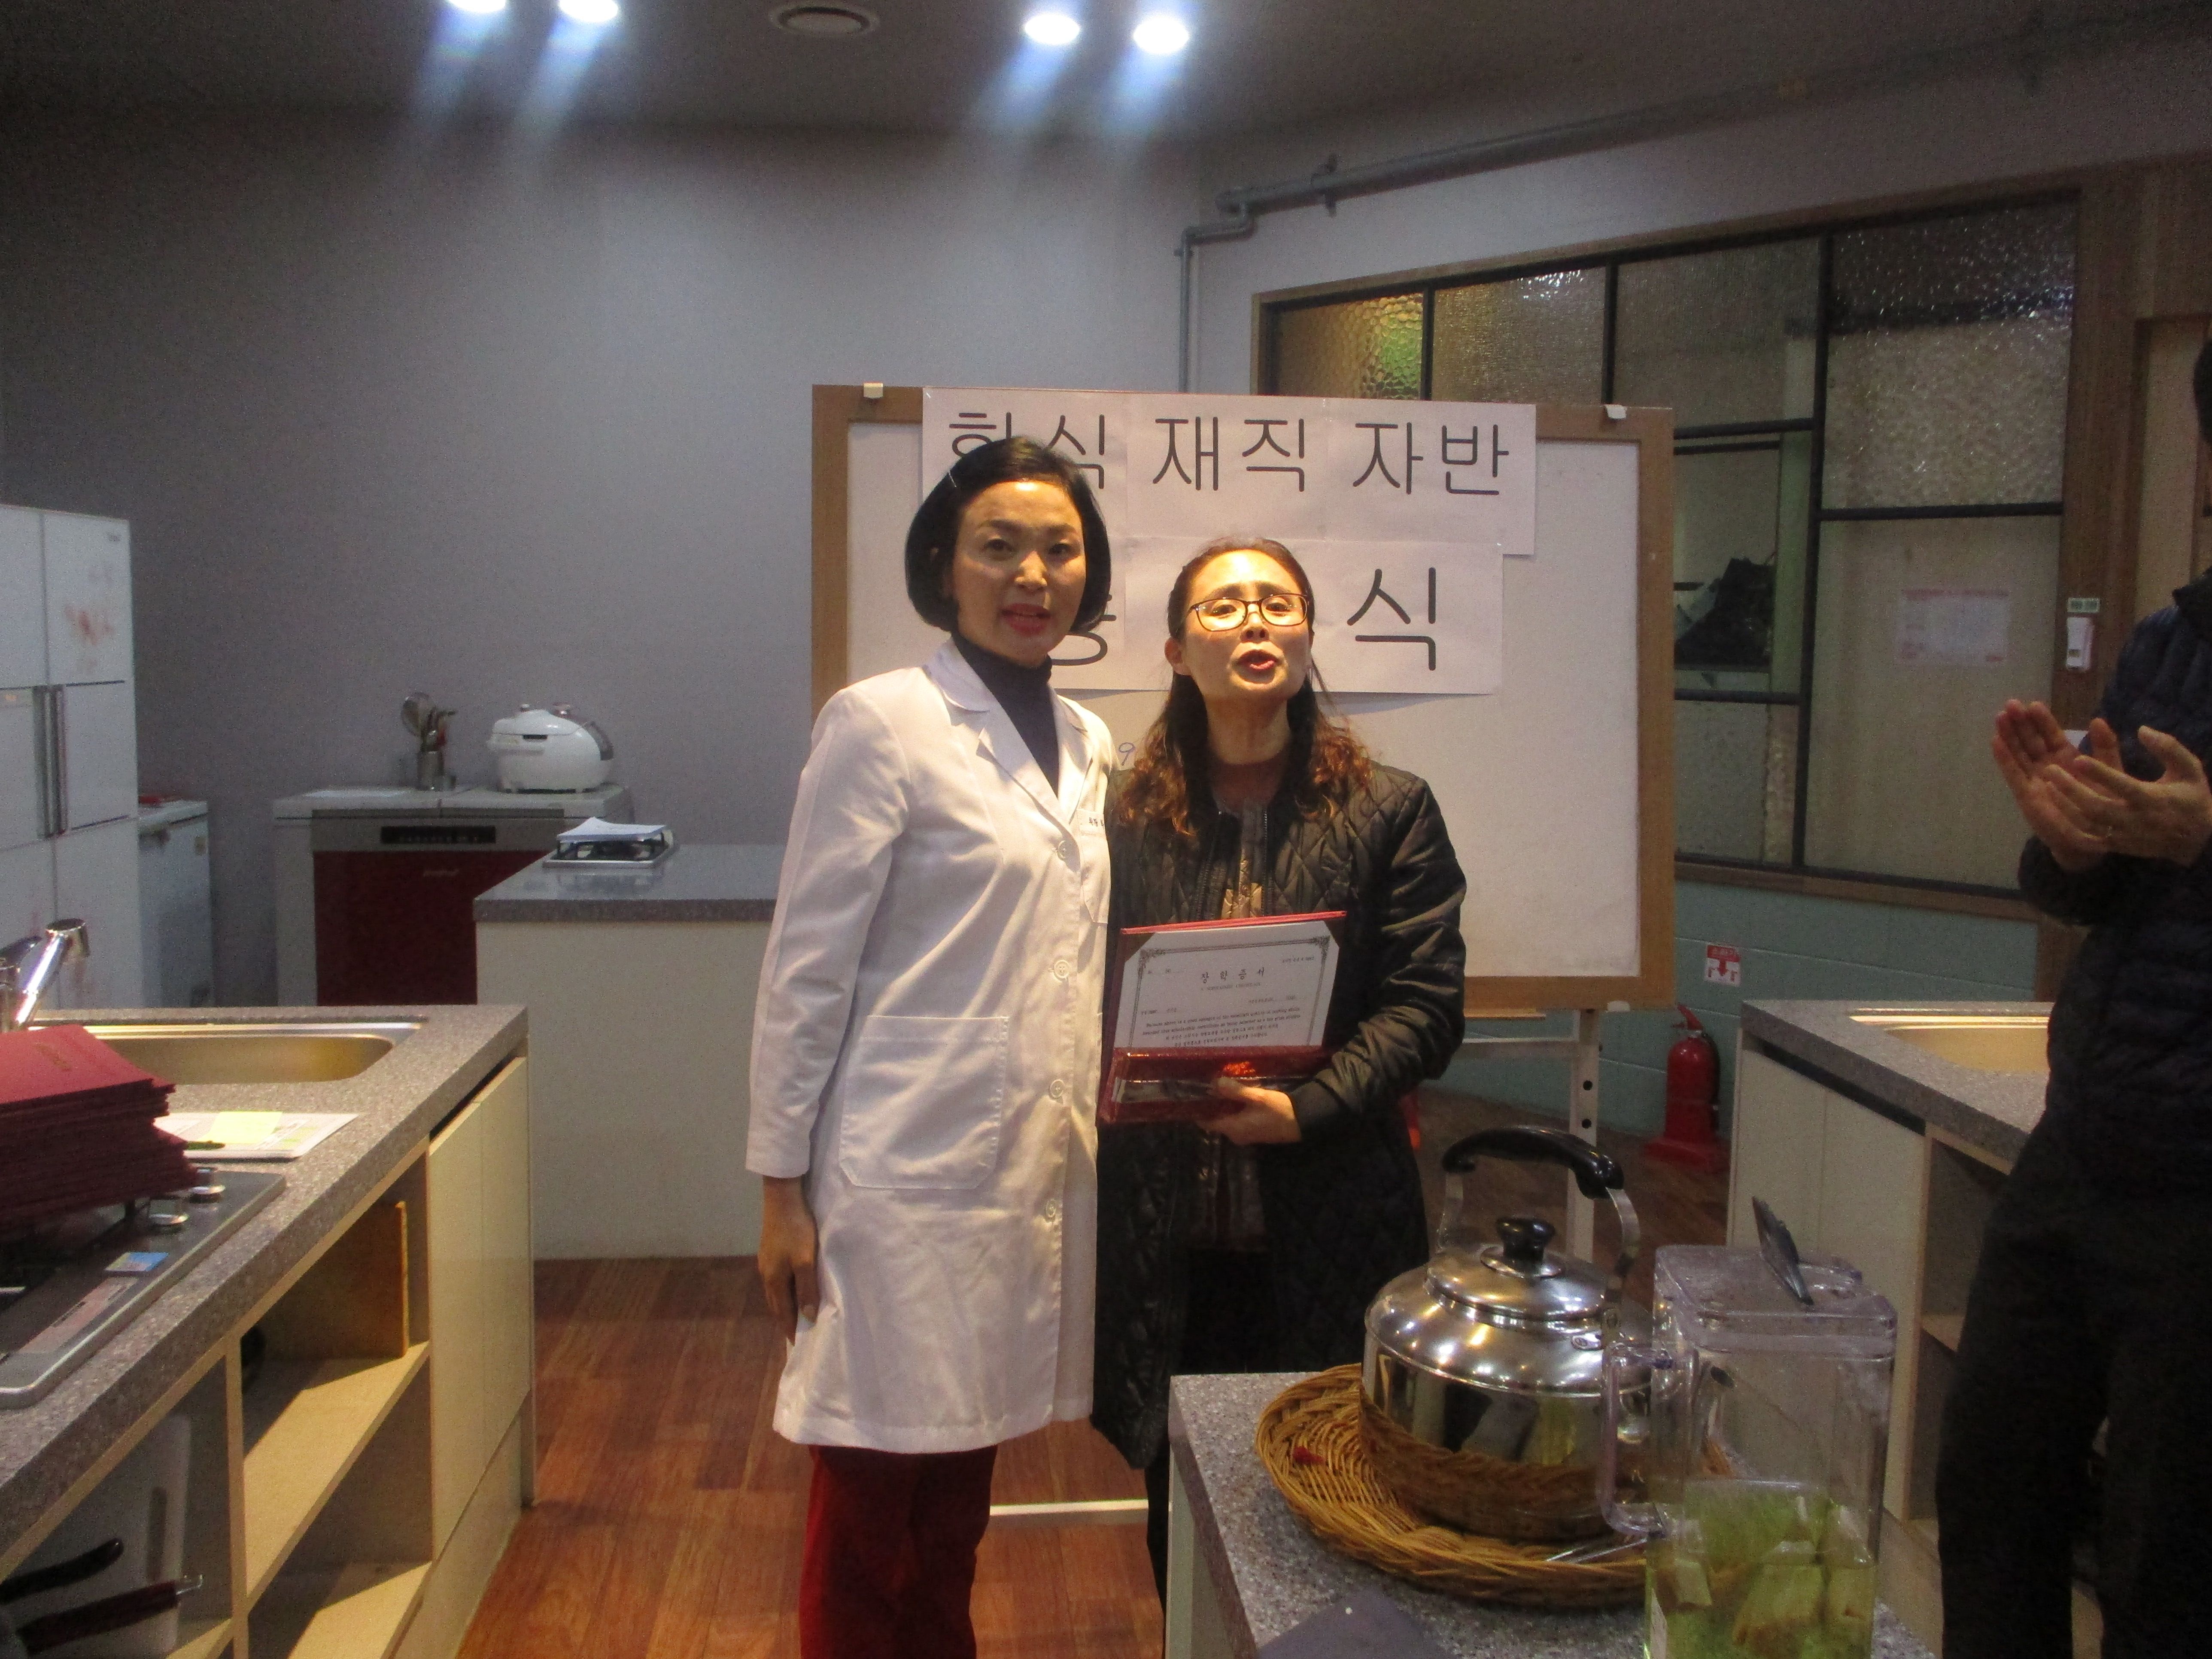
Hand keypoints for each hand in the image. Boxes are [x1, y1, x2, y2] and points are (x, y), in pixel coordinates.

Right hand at [757, 1175, 819, 1343]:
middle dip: (787, 1322)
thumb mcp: (806, 1260)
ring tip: (798, 1317)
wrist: (782, 1198)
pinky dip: (785, 1292)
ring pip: (776, 1293)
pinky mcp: (769, 1253)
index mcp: (775, 1280)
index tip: (799, 1347)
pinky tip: (793, 1289)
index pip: (783, 1314)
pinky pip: (777, 1281)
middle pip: (777, 1306)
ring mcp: (766, 1263)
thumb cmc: (796, 1229)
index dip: (792, 1330)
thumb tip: (808, 1317)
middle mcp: (767, 1275)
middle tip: (800, 1336)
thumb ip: (807, 1288)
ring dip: (786, 1306)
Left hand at [1203, 1077, 1301, 1144]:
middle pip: (1216, 1120)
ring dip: (1222, 1105)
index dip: (1199, 1110)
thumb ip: (1235, 1091)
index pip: (1207, 1122)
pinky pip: (1237, 1119)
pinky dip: (1233, 1109)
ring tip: (1218, 1086)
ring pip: (1227, 1119)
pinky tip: (1234, 1094)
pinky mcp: (1254, 1130)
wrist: (1303, 1122)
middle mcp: (1236, 1135)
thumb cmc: (1279, 1110)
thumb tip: (1215, 1082)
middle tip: (1205, 1085)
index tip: (1193, 1095)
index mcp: (1233, 1128)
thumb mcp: (1257, 1097)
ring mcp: (1245, 1134)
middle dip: (1211, 1104)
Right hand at [1990, 700, 2106, 872]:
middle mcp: (2047, 765)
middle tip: (2012, 704)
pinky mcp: (2025, 794)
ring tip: (2000, 717)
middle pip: (2030, 739)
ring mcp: (2034, 779)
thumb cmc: (2104, 804)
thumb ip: (2106, 747)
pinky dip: (2004, 758)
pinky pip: (2012, 773)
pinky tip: (1996, 742)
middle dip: (2021, 722)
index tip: (2034, 704)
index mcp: (2066, 757)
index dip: (2042, 720)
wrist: (2094, 837)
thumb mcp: (2111, 772)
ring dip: (2008, 735)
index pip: (2051, 734)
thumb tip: (2097, 719)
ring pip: (2018, 752)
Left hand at [2056, 722, 2211, 866]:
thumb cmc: (2191, 798)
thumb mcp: (2189, 769)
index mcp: (2153, 799)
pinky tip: (2053, 812)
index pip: (2123, 785)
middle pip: (2098, 807)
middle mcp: (2135, 819)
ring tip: (2045, 785)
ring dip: (2065, 806)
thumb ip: (2168, 748)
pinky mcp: (2116, 847)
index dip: (2100, 773)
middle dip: (2072, 790)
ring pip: (2088, 824)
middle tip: (2050, 770)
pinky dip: (2068, 828)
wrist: (2196, 841)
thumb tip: (2142, 729)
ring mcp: (2124, 836)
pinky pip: (2088, 841)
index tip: (2078, 758)